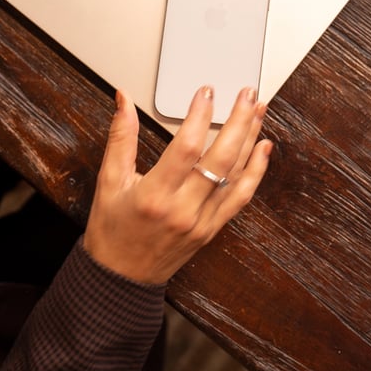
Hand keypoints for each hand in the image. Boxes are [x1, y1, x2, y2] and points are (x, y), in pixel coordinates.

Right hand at [84, 86, 272, 283]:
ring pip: (235, 175)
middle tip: (247, 93)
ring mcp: (202, 221)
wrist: (121, 278)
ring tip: (259, 110)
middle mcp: (183, 209)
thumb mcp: (108, 181)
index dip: (200, 116)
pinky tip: (262, 148)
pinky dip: (255, 171)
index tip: (206, 92)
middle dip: (238, 121)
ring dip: (250, 139)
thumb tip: (124, 100)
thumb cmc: (111, 231)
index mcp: (155, 195)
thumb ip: (120, 137)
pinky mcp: (212, 229)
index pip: (186, 148)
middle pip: (221, 158)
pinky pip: (240, 198)